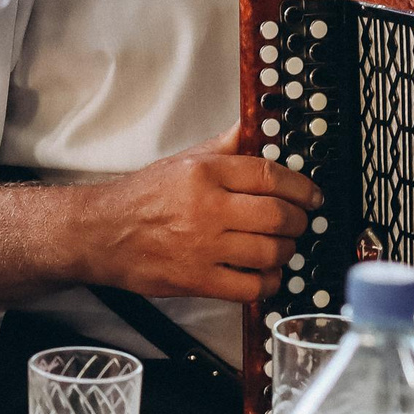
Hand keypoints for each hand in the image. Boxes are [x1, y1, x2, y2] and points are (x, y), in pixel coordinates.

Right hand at [86, 125, 321, 303]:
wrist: (102, 233)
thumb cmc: (142, 197)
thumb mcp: (182, 161)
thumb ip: (222, 146)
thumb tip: (251, 127)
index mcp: (204, 173)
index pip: (269, 175)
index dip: (300, 187)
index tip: (311, 196)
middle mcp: (207, 208)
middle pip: (277, 215)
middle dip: (299, 221)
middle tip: (300, 222)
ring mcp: (203, 246)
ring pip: (270, 252)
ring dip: (286, 251)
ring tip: (282, 247)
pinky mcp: (198, 280)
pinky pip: (251, 287)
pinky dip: (268, 282)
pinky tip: (265, 274)